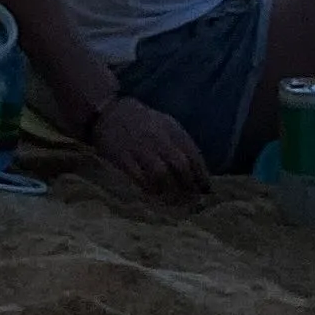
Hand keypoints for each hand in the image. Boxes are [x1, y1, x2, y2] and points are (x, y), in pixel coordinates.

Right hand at [87, 91, 208, 202]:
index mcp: (171, 129)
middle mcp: (158, 138)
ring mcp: (140, 148)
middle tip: (191, 200)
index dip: (201, 175)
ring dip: (170, 191)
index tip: (205, 190)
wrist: (108, 113)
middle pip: (180, 166)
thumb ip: (181, 143)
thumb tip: (198, 171)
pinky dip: (150, 188)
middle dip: (188, 185)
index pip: (193, 155)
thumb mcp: (165, 124)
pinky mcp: (124, 157)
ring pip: (161, 174)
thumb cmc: (142, 122)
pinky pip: (140, 178)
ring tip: (174, 201)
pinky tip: (154, 194)